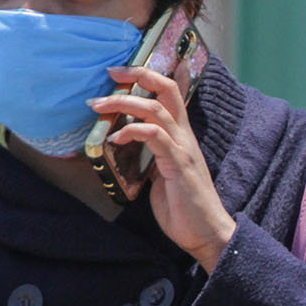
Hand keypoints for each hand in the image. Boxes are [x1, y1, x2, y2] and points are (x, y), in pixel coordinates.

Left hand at [89, 66, 235, 270]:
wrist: (206, 234)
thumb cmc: (183, 208)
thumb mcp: (160, 176)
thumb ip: (149, 157)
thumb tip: (128, 147)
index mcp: (181, 136)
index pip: (170, 94)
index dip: (146, 77)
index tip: (119, 73)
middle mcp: (185, 136)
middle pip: (168, 90)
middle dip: (139, 75)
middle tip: (111, 72)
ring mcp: (183, 149)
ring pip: (157, 110)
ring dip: (124, 103)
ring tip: (99, 105)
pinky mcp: (179, 164)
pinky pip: (156, 137)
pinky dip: (132, 132)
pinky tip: (115, 138)